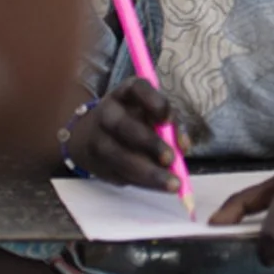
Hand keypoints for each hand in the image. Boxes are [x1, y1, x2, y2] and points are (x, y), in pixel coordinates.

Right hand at [61, 78, 183, 192]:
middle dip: (149, 143)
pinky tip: (158, 185)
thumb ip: (169, 124)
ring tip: (173, 184)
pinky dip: (142, 182)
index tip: (167, 119)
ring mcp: (97, 138)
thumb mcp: (150, 112)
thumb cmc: (133, 119)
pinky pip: (119, 175)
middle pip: (124, 126)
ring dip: (149, 173)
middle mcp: (108, 112)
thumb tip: (183, 146)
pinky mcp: (95, 163)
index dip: (153, 102)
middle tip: (171, 159)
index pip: (137, 88)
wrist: (90, 134)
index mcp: (125, 93)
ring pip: (120, 157)